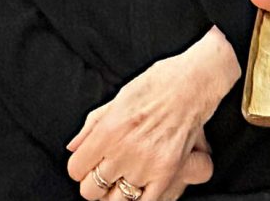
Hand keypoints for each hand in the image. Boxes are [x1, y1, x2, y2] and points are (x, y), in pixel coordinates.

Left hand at [67, 27, 240, 199]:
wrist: (195, 80)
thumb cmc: (159, 82)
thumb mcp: (120, 96)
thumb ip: (93, 124)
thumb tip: (74, 146)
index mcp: (109, 129)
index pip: (75, 169)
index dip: (82, 166)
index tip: (92, 162)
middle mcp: (124, 149)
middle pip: (90, 190)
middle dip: (96, 182)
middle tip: (109, 171)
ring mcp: (146, 163)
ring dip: (117, 192)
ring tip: (127, 178)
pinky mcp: (167, 171)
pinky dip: (141, 198)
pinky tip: (143, 185)